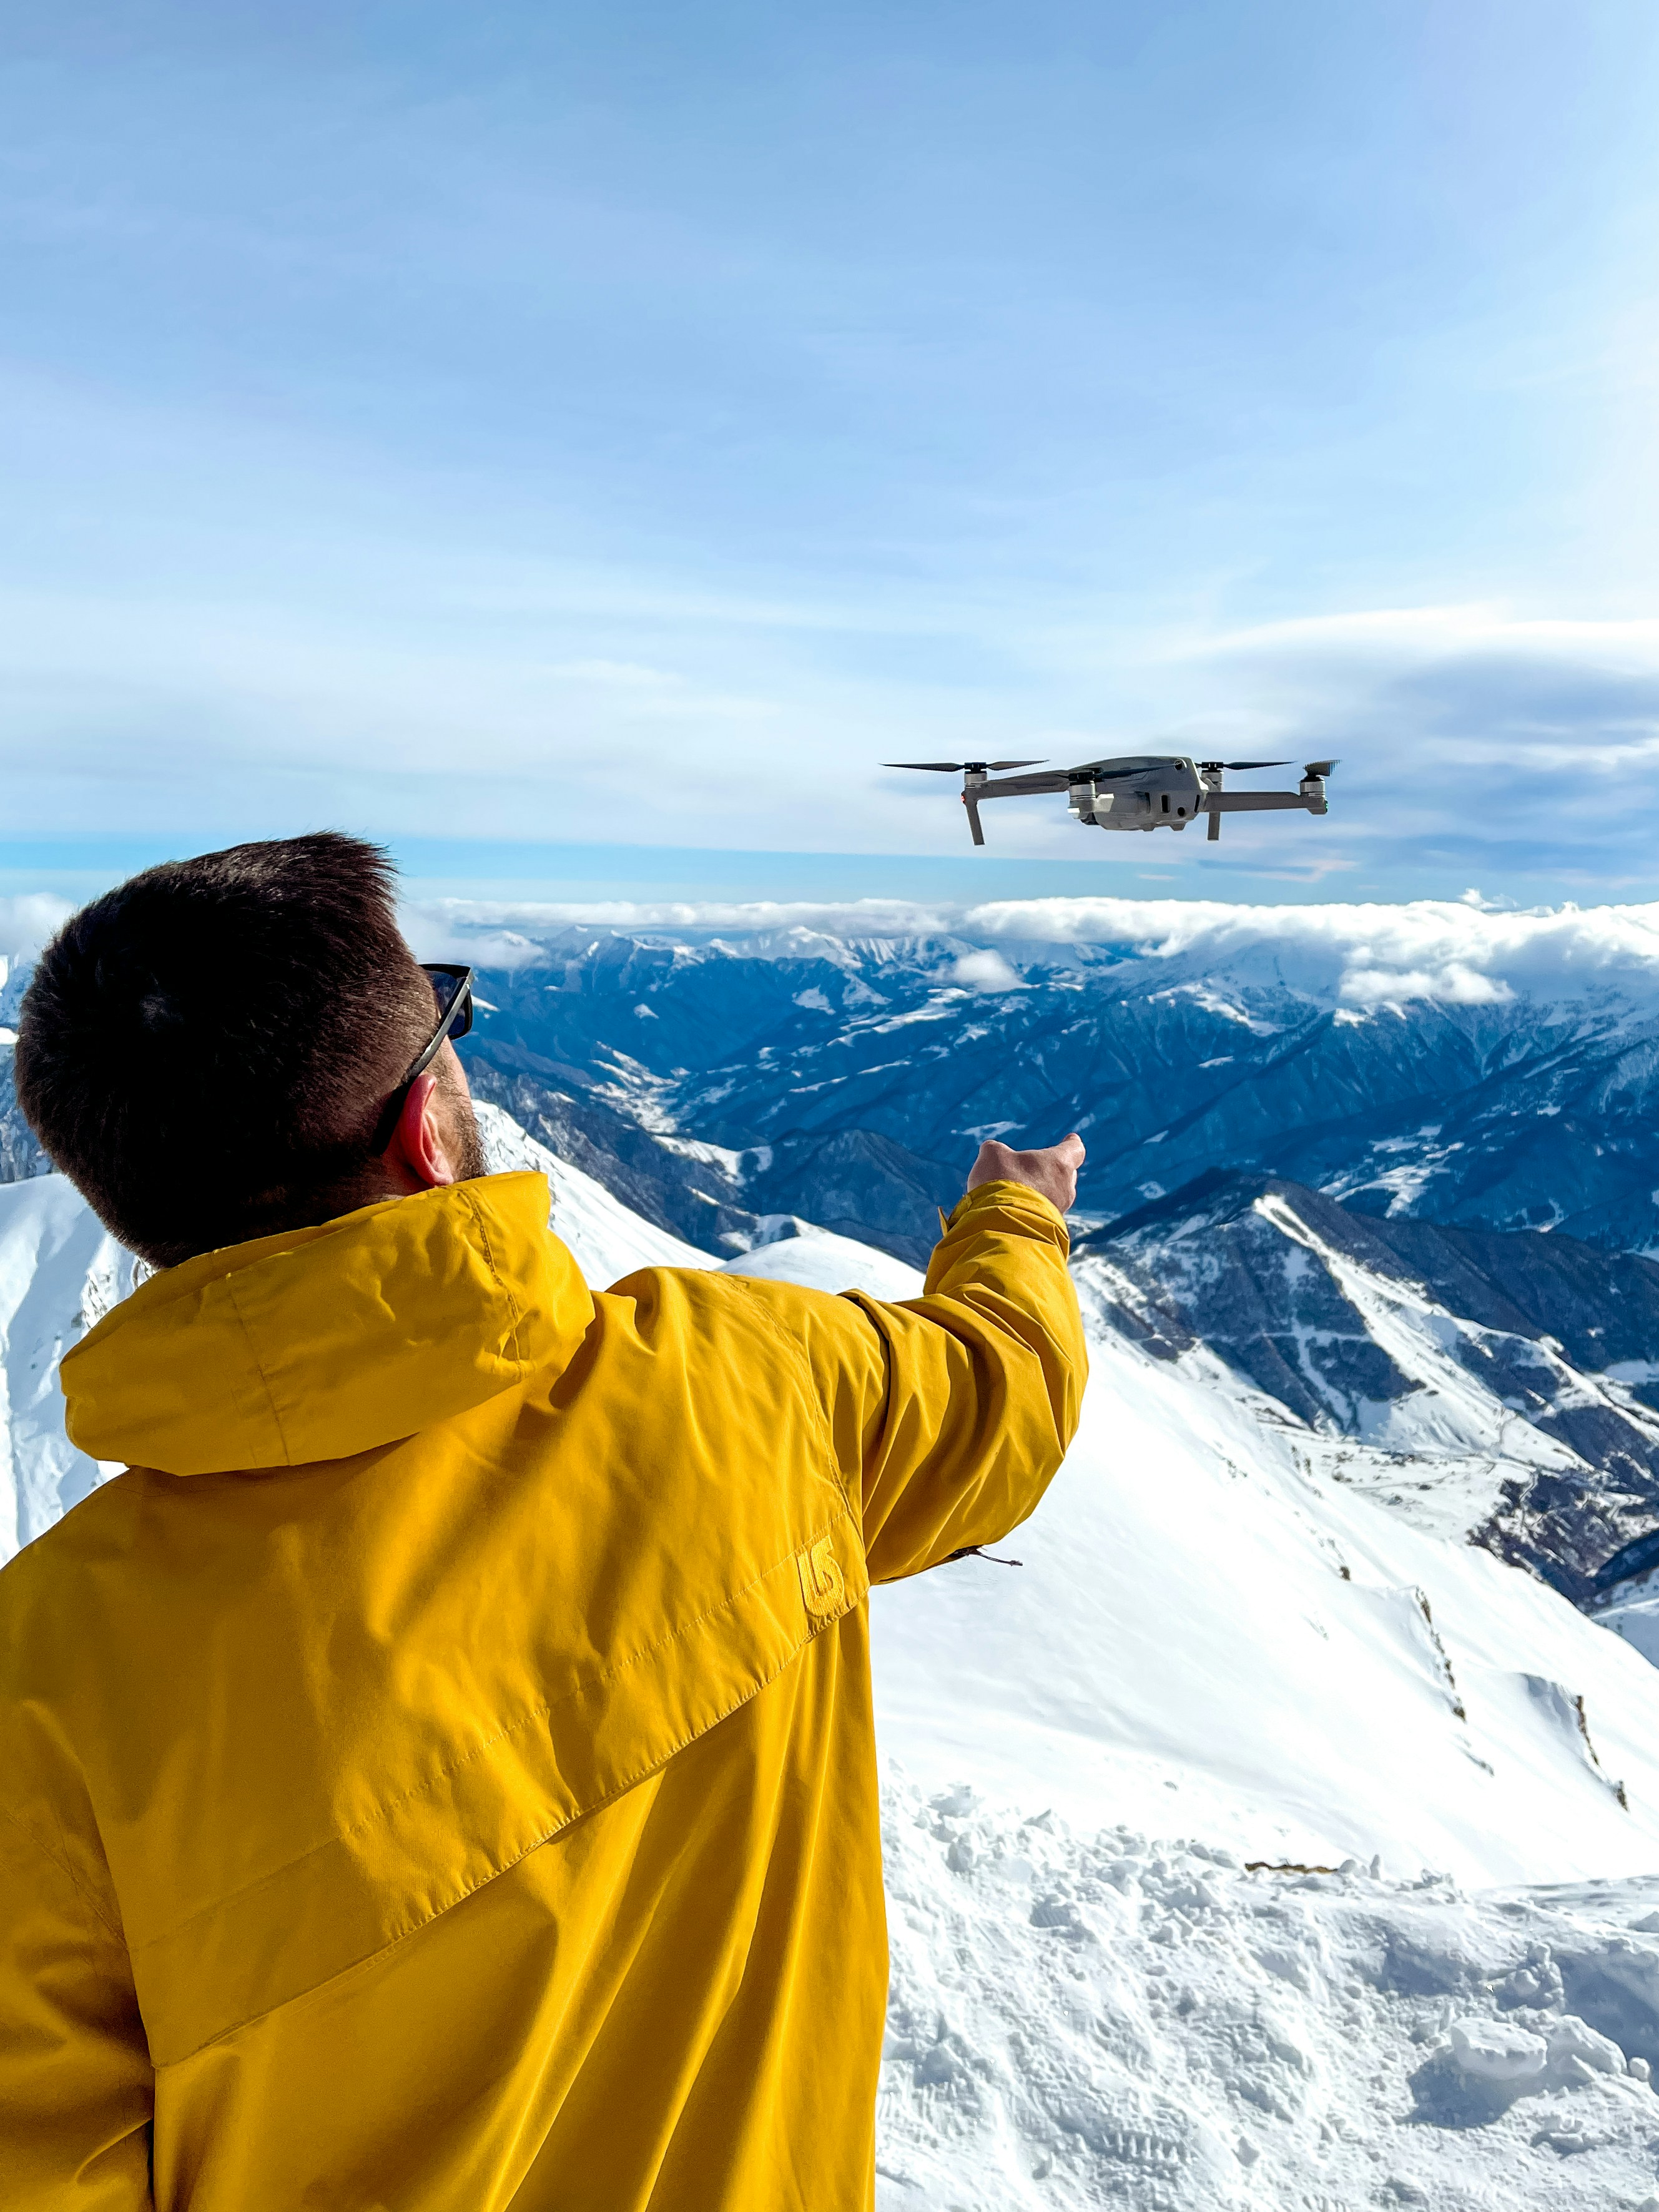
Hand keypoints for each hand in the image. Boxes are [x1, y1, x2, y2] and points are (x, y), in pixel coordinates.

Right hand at [965, 1132, 1084, 1214]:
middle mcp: (1065, 1187)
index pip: (1074, 1150)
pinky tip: (1014, 1210)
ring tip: (1018, 1193)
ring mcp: (1059, 1210)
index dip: (1071, 1143)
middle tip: (1036, 1169)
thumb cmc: (1002, 1182)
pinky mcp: (1049, 1229)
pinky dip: (1032, 1210)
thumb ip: (996, 1150)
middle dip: (1051, 1171)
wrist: (1002, 1224)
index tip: (1071, 1139)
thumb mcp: (992, 1156)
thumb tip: (992, 1152)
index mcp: (1059, 1163)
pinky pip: (1044, 1215)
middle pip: (1066, 1174)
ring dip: (1040, 1193)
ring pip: (1054, 1196)